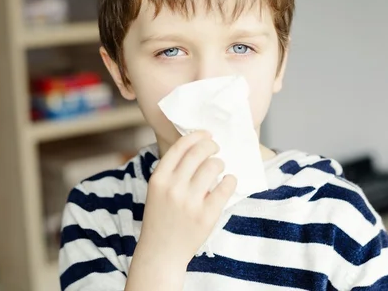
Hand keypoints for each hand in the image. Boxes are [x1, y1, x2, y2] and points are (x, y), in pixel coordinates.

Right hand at [126, 131, 236, 290]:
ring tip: (219, 169)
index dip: (197, 136)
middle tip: (216, 149)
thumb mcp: (157, 190)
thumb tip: (198, 144)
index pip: (181, 146)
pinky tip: (227, 182)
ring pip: (214, 166)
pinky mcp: (206, 215)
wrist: (160, 253)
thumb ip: (173, 170)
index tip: (207, 134)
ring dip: (220, 163)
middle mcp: (173, 188)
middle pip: (200, 152)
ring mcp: (190, 202)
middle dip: (212, 145)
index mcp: (158, 179)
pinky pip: (226, 186)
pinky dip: (230, 180)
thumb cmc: (161, 217)